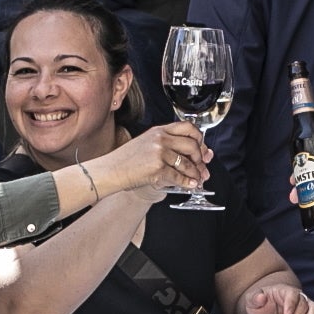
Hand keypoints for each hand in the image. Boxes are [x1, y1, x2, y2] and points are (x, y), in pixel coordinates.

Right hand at [87, 123, 204, 203]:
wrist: (110, 170)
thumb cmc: (126, 159)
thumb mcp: (146, 143)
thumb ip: (167, 144)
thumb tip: (189, 152)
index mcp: (159, 131)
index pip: (188, 127)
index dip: (199, 138)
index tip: (202, 148)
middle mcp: (160, 139)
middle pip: (192, 144)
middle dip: (200, 158)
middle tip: (201, 166)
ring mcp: (159, 153)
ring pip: (187, 163)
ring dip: (196, 173)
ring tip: (198, 179)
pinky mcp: (157, 168)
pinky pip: (179, 176)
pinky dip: (188, 183)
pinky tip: (191, 185)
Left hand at [240, 279, 313, 313]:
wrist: (264, 313)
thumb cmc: (260, 305)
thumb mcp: (252, 301)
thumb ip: (254, 298)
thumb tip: (260, 296)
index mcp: (284, 291)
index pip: (292, 295)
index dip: (291, 304)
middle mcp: (297, 298)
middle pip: (303, 305)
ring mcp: (304, 308)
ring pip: (313, 310)